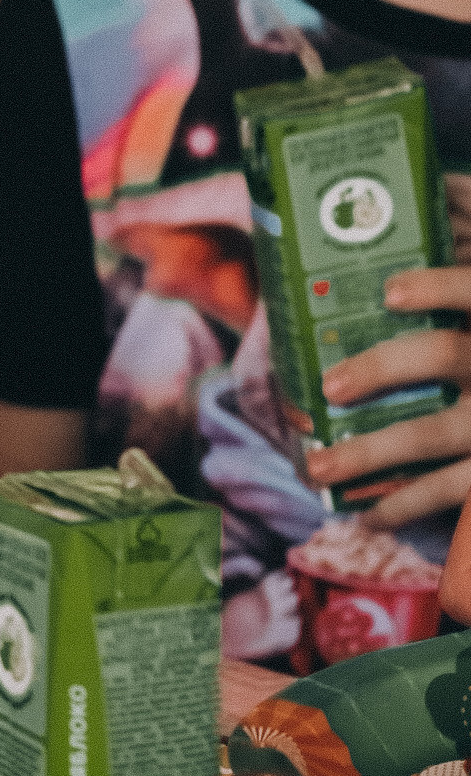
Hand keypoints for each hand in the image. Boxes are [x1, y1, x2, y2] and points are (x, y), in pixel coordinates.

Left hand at [312, 263, 470, 541]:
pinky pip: (448, 490)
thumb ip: (458, 284)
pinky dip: (404, 505)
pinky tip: (367, 514)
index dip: (438, 289)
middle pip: (442, 355)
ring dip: (370, 452)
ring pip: (432, 433)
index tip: (389, 292)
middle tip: (331, 385)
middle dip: (382, 367)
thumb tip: (401, 260)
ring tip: (318, 466)